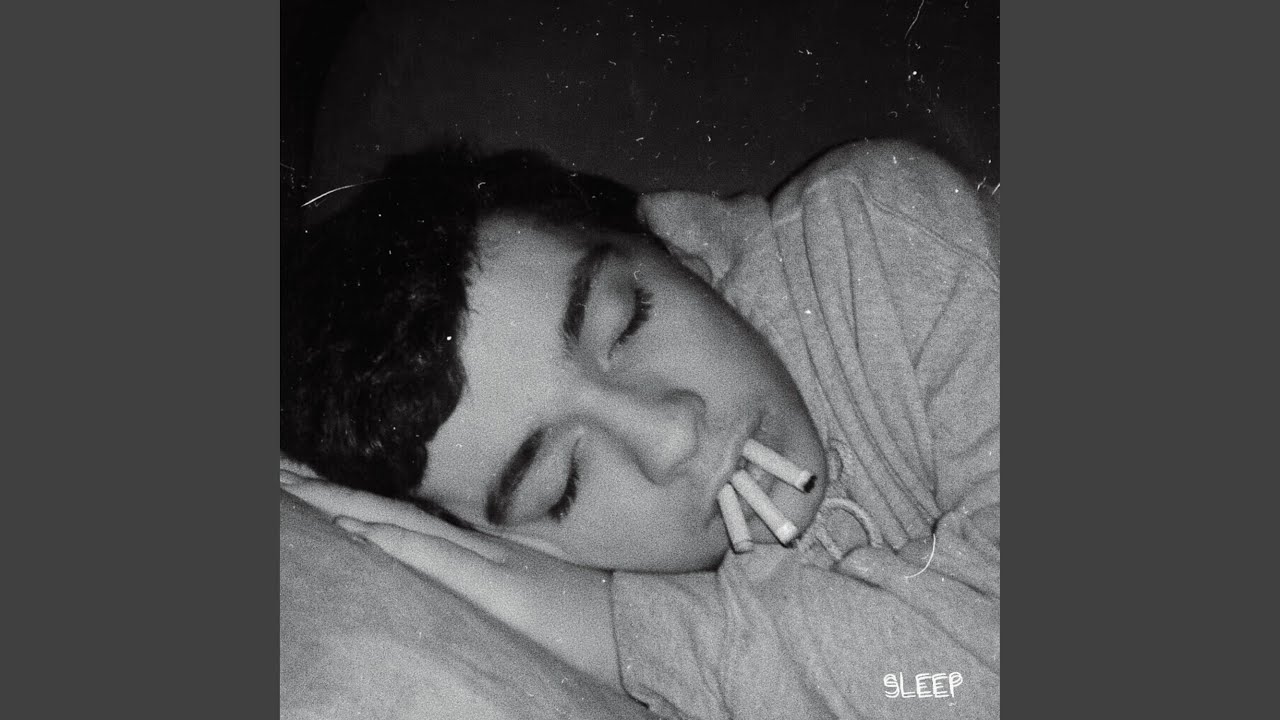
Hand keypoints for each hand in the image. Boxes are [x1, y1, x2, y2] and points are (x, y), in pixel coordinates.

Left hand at [280, 475, 621, 691]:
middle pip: (386, 507)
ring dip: (341, 505)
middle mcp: (478, 544)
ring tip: (289, 486)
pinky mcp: (504, 591)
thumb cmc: (595, 615)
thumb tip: (456, 560)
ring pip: (400, 525)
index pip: (400, 511)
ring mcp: (489, 563)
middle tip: (272, 467)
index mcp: (481, 545)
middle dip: (325, 488)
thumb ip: (499, 571)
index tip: (299, 475)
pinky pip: (440, 562)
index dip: (348, 492)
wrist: (646, 629)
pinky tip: (357, 527)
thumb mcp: (536, 587)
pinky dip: (396, 542)